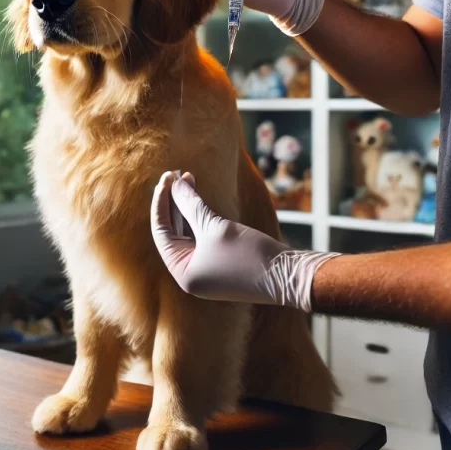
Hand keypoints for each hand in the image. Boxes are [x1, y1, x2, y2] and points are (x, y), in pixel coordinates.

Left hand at [150, 173, 337, 311]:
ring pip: (188, 232)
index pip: (161, 232)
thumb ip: (190, 204)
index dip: (161, 203)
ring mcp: (206, 270)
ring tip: (187, 177)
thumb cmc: (250, 254)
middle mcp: (191, 274)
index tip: (166, 178)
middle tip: (175, 174)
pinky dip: (199, 216)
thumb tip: (173, 183)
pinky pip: (202, 236)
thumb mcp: (214, 226)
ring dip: (187, 205)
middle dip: (174, 201)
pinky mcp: (220, 263)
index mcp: (183, 273)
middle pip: (173, 231)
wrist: (289, 275)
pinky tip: (198, 195)